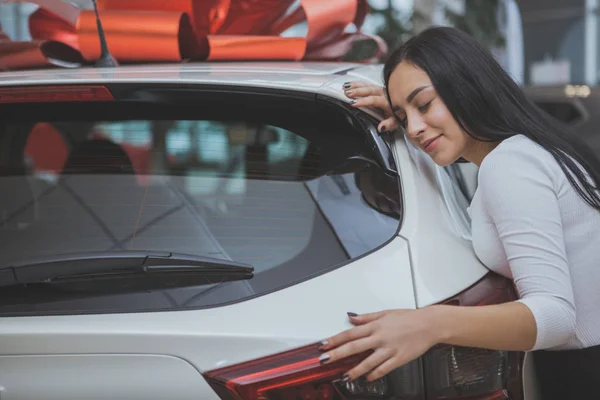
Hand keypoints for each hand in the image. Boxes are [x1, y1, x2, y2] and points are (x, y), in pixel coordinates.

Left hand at [319, 309, 438, 381]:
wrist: (429, 324)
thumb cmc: (409, 318)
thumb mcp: (385, 313)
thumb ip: (366, 317)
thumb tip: (351, 317)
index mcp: (375, 325)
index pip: (350, 333)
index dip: (335, 339)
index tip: (324, 344)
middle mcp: (380, 337)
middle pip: (354, 347)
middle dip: (337, 354)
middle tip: (325, 360)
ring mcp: (389, 349)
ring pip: (368, 362)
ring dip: (354, 370)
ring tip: (345, 376)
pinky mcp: (399, 359)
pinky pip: (384, 369)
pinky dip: (374, 374)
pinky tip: (368, 378)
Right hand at [343, 81, 398, 133]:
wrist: (409, 103)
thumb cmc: (402, 113)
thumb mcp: (397, 121)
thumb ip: (389, 124)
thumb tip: (380, 128)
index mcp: (387, 101)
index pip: (373, 100)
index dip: (363, 101)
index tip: (354, 103)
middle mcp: (384, 93)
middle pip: (369, 90)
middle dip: (357, 91)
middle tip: (347, 93)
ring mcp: (381, 89)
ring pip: (367, 85)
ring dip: (356, 86)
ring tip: (345, 87)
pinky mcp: (379, 88)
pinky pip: (368, 84)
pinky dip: (358, 83)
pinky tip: (351, 83)